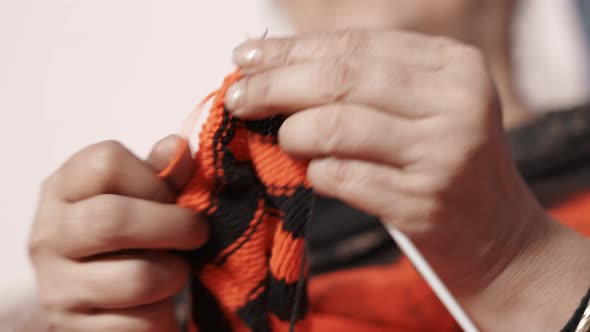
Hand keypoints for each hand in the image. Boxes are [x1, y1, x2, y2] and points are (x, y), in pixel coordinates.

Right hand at [29, 136, 206, 330]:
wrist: (95, 301)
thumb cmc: (126, 238)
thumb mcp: (139, 197)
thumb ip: (162, 173)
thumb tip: (178, 147)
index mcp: (64, 189)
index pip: (106, 162)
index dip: (155, 179)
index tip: (172, 196)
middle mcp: (50, 235)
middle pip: (114, 219)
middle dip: (176, 226)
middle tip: (196, 234)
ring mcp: (58, 287)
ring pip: (138, 277)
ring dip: (175, 275)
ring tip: (173, 272)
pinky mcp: (76, 330)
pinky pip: (141, 323)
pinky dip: (164, 316)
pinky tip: (157, 305)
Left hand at [226, 29, 563, 328]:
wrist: (497, 237)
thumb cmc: (445, 165)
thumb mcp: (424, 109)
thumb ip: (365, 84)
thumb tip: (277, 66)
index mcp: (454, 65)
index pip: (355, 45)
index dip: (292, 49)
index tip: (248, 59)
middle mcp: (457, 102)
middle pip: (341, 80)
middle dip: (276, 85)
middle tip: (238, 96)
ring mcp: (444, 153)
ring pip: (336, 126)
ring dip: (293, 133)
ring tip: (282, 139)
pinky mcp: (425, 201)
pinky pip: (343, 176)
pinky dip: (315, 172)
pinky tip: (313, 172)